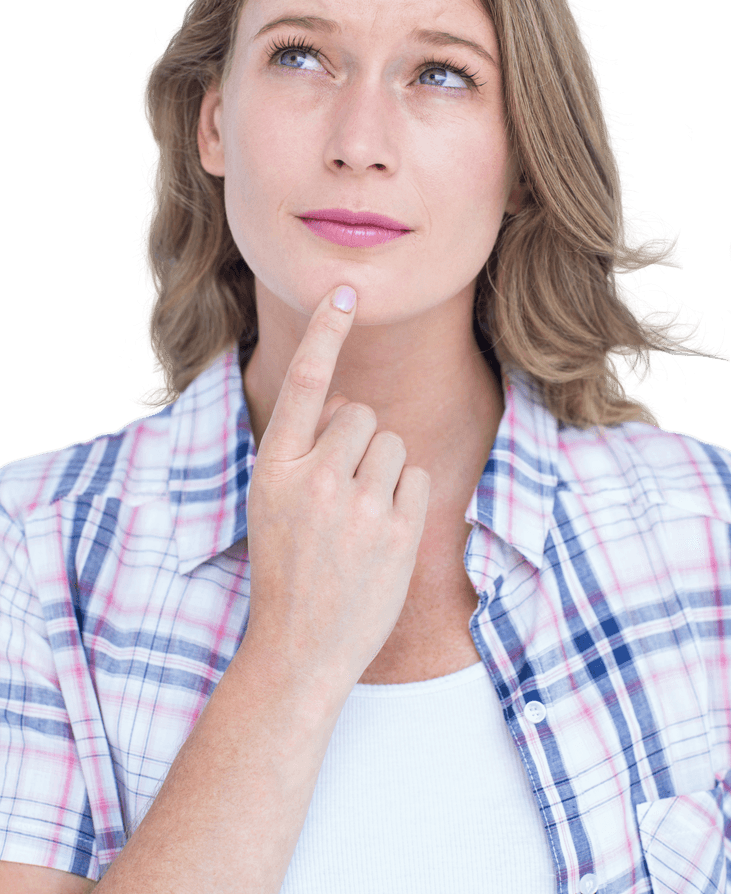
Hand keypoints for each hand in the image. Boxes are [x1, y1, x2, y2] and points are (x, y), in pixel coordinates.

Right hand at [243, 285, 430, 689]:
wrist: (299, 648)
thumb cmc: (287, 565)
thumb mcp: (273, 501)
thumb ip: (305, 449)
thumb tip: (351, 410)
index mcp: (274, 467)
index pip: (303, 384)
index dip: (325, 333)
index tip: (344, 290)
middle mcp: (314, 480)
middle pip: (362, 414)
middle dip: (359, 440)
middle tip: (340, 490)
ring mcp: (359, 507)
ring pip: (394, 443)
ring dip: (384, 469)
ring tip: (360, 517)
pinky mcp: (399, 533)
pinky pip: (417, 477)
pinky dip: (407, 495)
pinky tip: (383, 533)